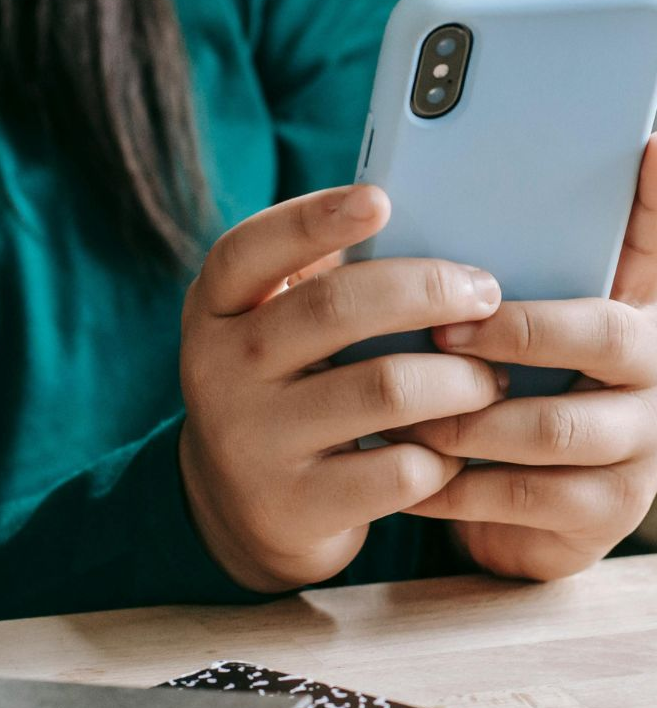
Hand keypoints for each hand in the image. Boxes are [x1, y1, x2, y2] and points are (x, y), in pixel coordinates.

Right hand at [178, 184, 506, 591]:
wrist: (242, 508)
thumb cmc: (288, 388)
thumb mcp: (277, 331)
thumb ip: (328, 284)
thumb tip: (441, 229)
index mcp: (216, 308)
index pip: (249, 249)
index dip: (314, 219)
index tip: (382, 199)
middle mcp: (220, 370)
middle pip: (335, 308)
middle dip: (429, 290)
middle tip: (486, 293)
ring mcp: (253, 441)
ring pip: (386, 388)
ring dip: (460, 378)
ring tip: (491, 378)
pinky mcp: (295, 506)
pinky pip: (400, 470)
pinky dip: (447, 455)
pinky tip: (459, 448)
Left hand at [392, 135, 656, 581]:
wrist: (513, 511)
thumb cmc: (504, 391)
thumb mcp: (508, 327)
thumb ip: (506, 270)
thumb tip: (476, 184)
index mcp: (634, 313)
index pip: (654, 243)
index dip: (655, 199)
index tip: (645, 145)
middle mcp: (654, 375)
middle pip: (606, 336)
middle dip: (516, 332)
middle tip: (444, 330)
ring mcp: (639, 451)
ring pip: (552, 427)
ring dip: (466, 416)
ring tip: (406, 406)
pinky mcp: (603, 517)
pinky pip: (520, 496)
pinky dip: (452, 482)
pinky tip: (409, 465)